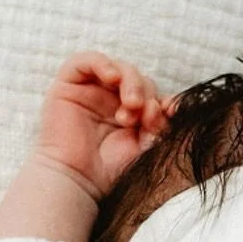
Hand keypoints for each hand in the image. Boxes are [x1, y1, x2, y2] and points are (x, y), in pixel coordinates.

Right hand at [31, 50, 172, 204]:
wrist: (77, 180)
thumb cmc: (109, 170)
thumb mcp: (145, 147)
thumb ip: (159, 126)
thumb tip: (170, 105)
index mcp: (132, 115)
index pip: (154, 96)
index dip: (165, 99)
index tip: (173, 111)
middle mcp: (112, 100)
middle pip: (139, 80)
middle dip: (146, 95)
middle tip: (142, 118)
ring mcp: (91, 91)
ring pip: (119, 68)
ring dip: (131, 82)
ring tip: (131, 106)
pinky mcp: (69, 85)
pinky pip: (86, 61)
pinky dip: (103, 64)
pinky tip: (112, 78)